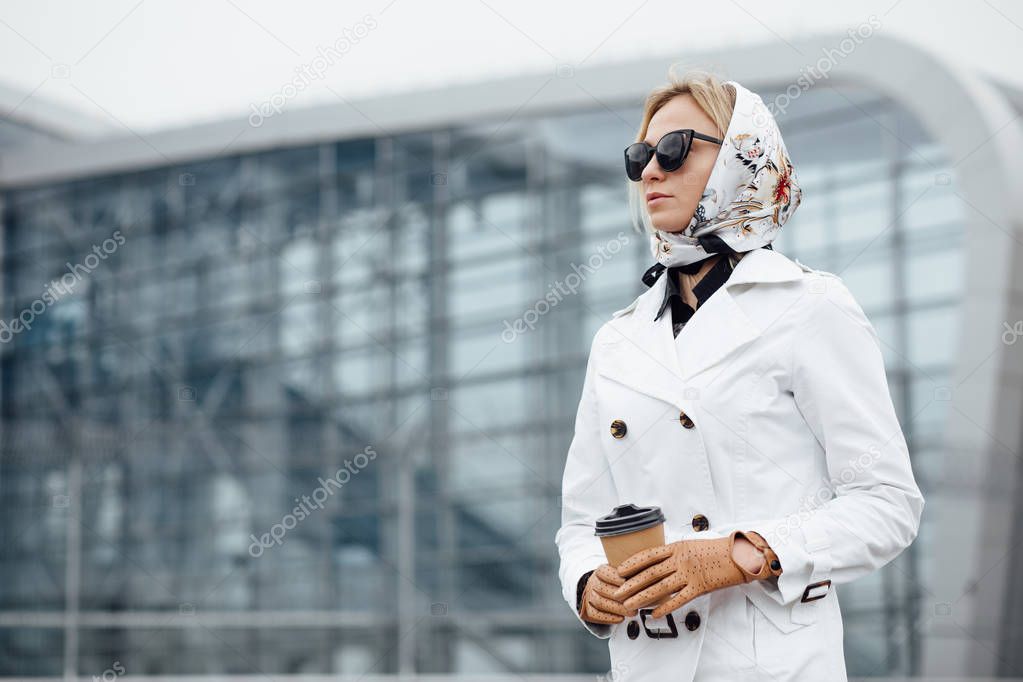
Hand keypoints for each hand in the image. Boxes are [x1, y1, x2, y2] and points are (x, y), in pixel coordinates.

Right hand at [578, 564, 638, 624]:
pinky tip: (620, 619)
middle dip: (621, 597)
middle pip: (603, 589)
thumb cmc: (616, 583)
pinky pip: (595, 614)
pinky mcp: (587, 610)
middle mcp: (593, 582)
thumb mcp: (622, 574)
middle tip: (636, 602)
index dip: (617, 578)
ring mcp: (589, 596)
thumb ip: (631, 574)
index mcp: (600, 570)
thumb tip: (645, 576)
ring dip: (617, 609)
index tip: (631, 582)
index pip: (605, 572)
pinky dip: (608, 618)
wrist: (600, 590)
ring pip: (599, 602)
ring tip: (632, 612)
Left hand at [611, 530, 782, 618]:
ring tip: (629, 606)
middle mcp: (680, 560)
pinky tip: (654, 614)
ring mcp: (689, 573)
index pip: (648, 555)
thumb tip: (659, 562)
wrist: (742, 555)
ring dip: (642, 598)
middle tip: (617, 593)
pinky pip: (678, 599)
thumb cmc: (718, 550)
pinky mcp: (700, 586)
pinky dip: (665, 607)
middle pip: (649, 573)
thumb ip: (676, 554)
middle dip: (631, 584)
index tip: (619, 570)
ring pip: (659, 588)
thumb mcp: (692, 546)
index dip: (632, 563)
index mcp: (677, 547)